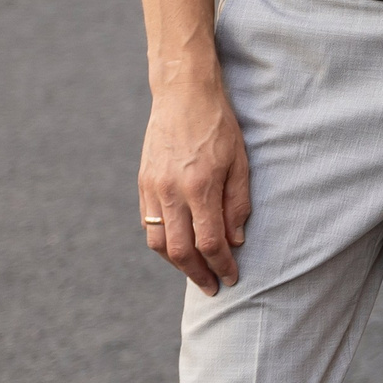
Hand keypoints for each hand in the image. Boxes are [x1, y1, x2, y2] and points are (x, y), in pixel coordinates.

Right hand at [137, 75, 251, 296]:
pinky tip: (179, 248)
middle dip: (198, 274)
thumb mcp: (240, 161)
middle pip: (180, 251)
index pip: (209, 242)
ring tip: (197, 272)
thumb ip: (237, 203)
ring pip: (159, 243)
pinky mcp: (142, 185)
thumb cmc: (219, 126)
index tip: (232, 278)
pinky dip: (164, 244)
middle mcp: (170, 192)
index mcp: (199, 186)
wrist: (183, 95)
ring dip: (178, 264)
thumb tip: (235, 241)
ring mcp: (152, 189)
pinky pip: (149, 226)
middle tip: (213, 287)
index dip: (221, 265)